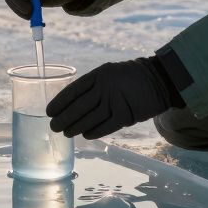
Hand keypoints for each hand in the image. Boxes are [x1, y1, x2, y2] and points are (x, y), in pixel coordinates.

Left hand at [46, 57, 175, 139]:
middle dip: (63, 118)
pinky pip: (104, 127)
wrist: (158, 80)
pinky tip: (85, 135)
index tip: (49, 111)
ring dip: (75, 127)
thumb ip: (93, 86)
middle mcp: (105, 88)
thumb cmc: (129, 77)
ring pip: (89, 119)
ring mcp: (115, 102)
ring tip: (65, 133)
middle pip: (78, 107)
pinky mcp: (125, 116)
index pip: (73, 90)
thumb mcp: (109, 73)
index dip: (59, 102)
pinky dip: (93, 132)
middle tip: (53, 126)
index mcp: (99, 75)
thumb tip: (72, 103)